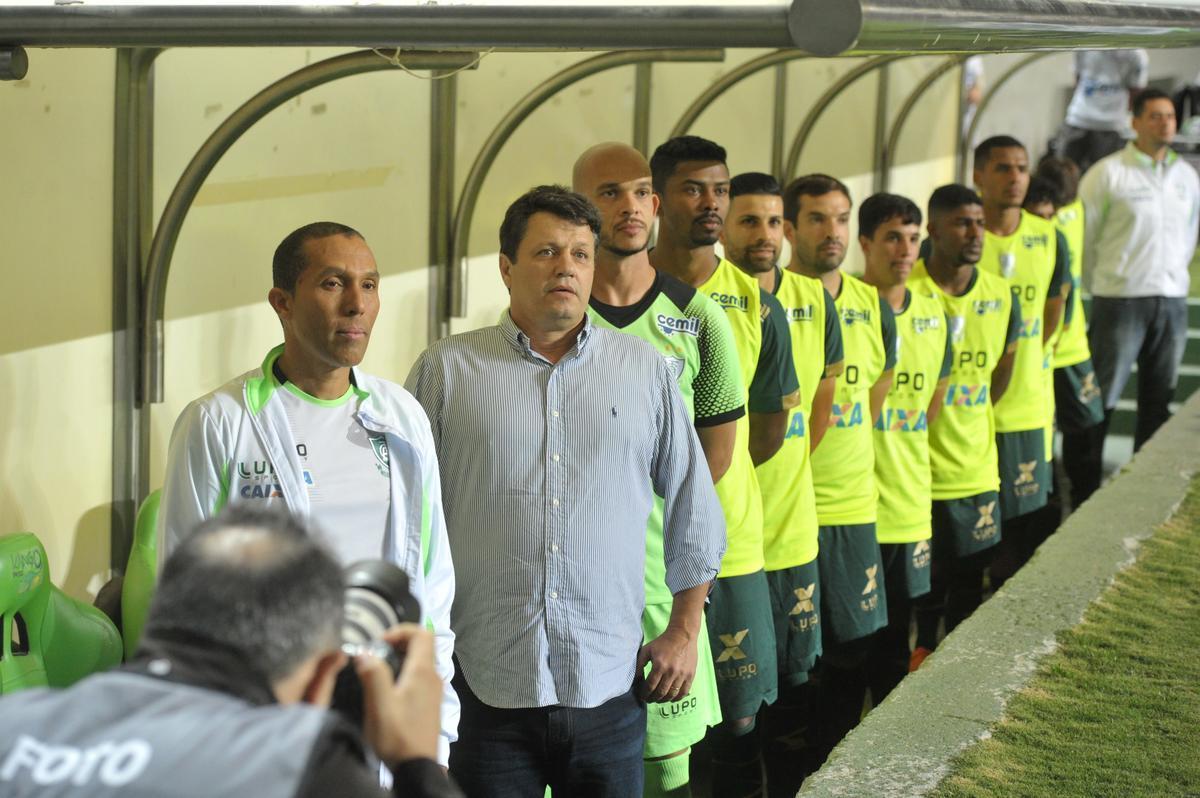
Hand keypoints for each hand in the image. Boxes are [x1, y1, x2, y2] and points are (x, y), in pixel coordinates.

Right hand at [355, 624, 443, 767]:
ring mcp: (434, 691)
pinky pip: (419, 677)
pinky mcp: (430, 703)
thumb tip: (365, 652)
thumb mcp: (379, 705)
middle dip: (397, 643)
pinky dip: (404, 672)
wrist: (417, 768)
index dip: (400, 630)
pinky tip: (388, 688)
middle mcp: (433, 677)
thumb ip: (373, 674)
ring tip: (377, 670)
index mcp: (423, 672)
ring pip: (420, 661)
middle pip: (421, 646)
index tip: (379, 642)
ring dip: (400, 658)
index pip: (422, 633)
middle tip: (375, 654)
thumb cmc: (398, 735)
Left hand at [635, 626, 697, 703]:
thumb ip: (639, 665)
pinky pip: (684, 692)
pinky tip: (671, 698)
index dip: (645, 694)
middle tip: (648, 699)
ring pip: (672, 694)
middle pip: (660, 692)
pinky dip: (677, 698)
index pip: (650, 686)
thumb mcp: (647, 650)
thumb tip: (634, 680)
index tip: (642, 696)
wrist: (682, 635)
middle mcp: (671, 672)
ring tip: (658, 699)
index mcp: (659, 665)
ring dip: (663, 700)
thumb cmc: (662, 643)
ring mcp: (682, 674)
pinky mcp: (690, 675)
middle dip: (652, 698)